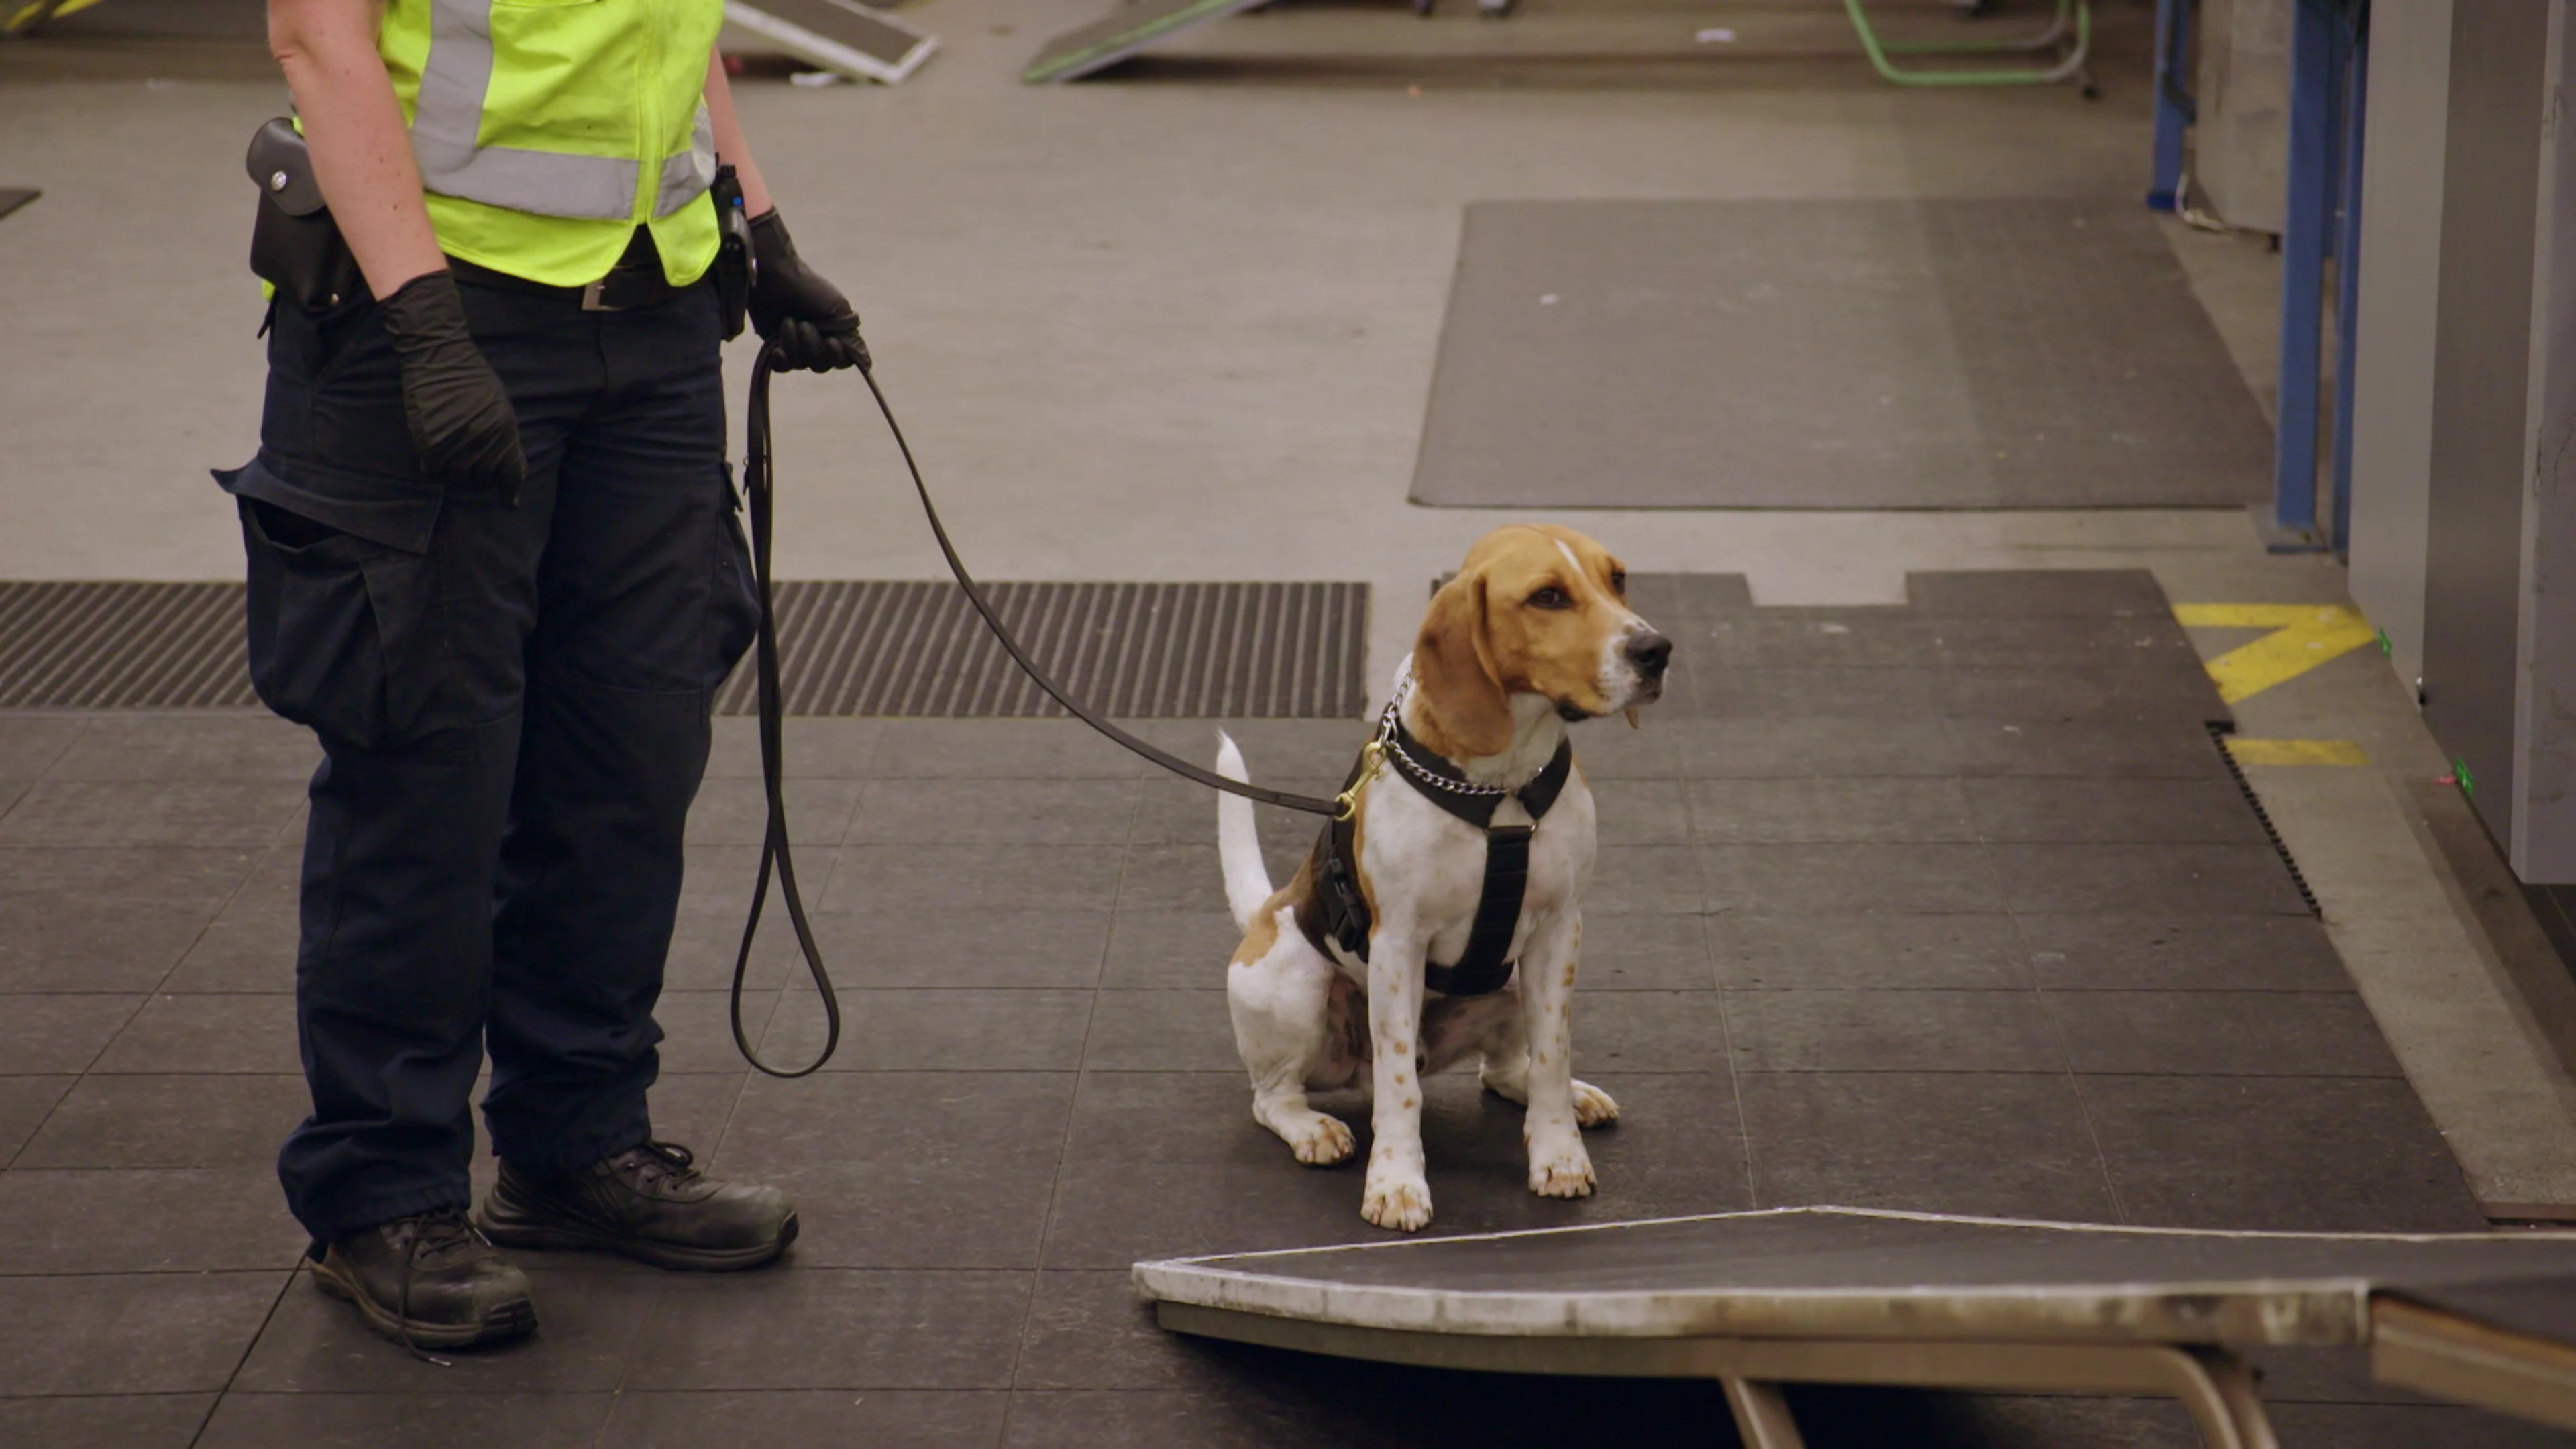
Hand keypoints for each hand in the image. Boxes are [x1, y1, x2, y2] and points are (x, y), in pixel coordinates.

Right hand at [375, 272, 527, 502]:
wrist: (442, 355)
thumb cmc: (474, 378)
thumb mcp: (501, 407)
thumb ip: (505, 437)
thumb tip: (510, 469)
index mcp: (505, 432)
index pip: (512, 474)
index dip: (510, 493)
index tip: (508, 505)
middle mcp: (482, 441)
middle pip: (481, 480)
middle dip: (478, 478)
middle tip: (471, 469)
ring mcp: (455, 443)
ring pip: (456, 478)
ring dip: (455, 473)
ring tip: (452, 460)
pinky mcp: (429, 441)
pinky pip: (432, 471)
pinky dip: (434, 467)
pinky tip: (435, 456)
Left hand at [748, 209, 869, 372]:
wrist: (775, 277)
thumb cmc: (810, 289)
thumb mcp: (838, 310)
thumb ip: (851, 339)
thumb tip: (867, 365)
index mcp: (836, 333)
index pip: (842, 360)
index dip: (836, 355)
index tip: (830, 341)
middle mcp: (818, 342)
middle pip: (821, 365)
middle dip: (812, 347)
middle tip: (804, 324)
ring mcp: (796, 345)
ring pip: (800, 364)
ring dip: (794, 344)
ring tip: (787, 321)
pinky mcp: (776, 346)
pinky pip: (782, 367)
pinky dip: (781, 360)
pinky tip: (777, 349)